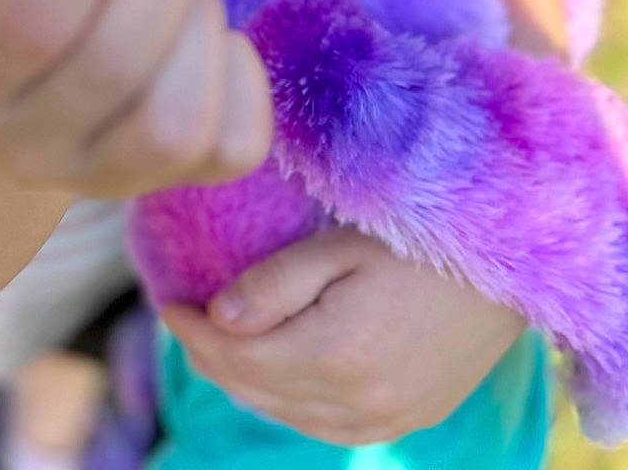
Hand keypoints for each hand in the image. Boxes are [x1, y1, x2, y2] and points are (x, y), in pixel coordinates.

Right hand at [0, 0, 272, 199]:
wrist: (16, 103)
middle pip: (116, 57)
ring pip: (177, 116)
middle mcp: (22, 146)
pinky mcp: (165, 191)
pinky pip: (235, 143)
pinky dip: (239, 68)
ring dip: (199, 13)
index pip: (36, 12)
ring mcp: (97, 182)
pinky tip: (205, 33)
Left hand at [164, 225, 526, 444]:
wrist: (503, 272)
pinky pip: (327, 429)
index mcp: (335, 353)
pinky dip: (288, 406)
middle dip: (209, 356)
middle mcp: (357, 400)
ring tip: (216, 346)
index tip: (166, 302)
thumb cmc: (416, 241)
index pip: (236, 353)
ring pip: (286, 415)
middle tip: (182, 320)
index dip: (191, 329)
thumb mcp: (338, 247)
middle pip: (254, 389)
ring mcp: (385, 419)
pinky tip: (273, 379)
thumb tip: (218, 319)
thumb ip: (274, 285)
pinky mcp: (405, 421)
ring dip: (243, 384)